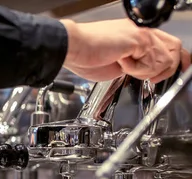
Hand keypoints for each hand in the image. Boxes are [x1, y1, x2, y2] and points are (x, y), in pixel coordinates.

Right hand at [61, 18, 189, 82]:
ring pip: (164, 58)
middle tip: (152, 79)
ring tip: (125, 68)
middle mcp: (141, 31)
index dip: (173, 61)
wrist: (72, 46)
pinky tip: (121, 63)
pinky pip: (151, 62)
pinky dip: (137, 69)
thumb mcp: (114, 66)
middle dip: (167, 69)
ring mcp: (141, 34)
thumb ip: (131, 67)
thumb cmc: (84, 55)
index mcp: (135, 36)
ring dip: (146, 71)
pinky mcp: (138, 39)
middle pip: (174, 49)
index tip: (168, 74)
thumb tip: (139, 74)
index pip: (166, 46)